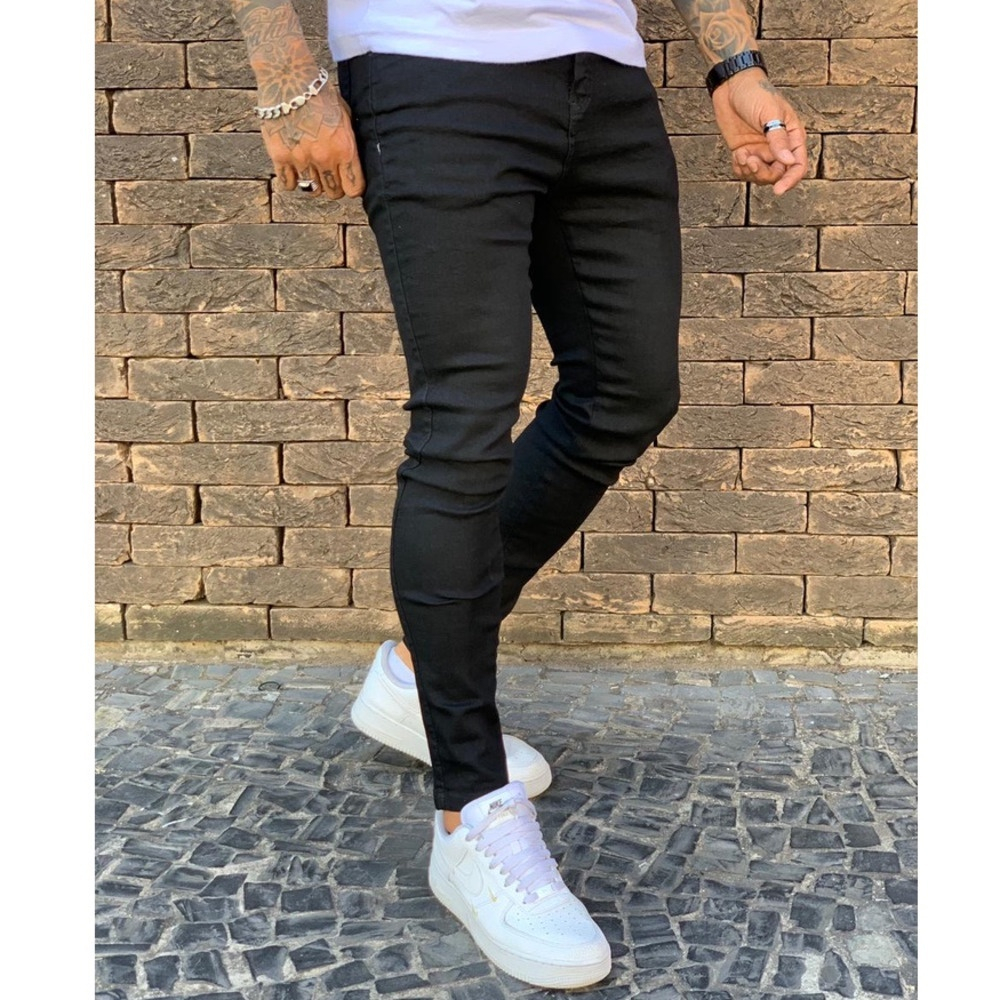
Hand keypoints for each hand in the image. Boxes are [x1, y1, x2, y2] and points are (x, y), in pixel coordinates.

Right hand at [260, 87, 364, 199]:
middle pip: (334, 192)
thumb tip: (354, 162)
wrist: (288, 77)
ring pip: (312, 190)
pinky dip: (292, 180)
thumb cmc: (319, 93)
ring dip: (313, 181)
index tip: (348, 181)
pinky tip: (294, 168)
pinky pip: (288, 184)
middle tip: (329, 172)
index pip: (354, 188)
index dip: (352, 186)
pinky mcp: (280, 156)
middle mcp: (324, 157)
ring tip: (311, 167)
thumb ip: (349, 141)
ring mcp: (301, 159)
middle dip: (334, 185)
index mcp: (344, 148)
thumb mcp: (345, 116)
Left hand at [711, 68, 806, 195]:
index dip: (790, 180)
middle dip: (763, 173)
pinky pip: (745, 172)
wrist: (731, 86)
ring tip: (742, 155)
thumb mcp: (769, 114)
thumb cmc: (755, 93)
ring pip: (760, 176)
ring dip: (750, 171)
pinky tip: (736, 155)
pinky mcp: (745, 153)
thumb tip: (788, 162)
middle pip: (777, 175)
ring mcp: (761, 151)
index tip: (778, 191)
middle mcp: (779, 147)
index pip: (798, 165)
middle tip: (750, 161)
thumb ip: (778, 139)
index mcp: (793, 136)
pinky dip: (740, 169)